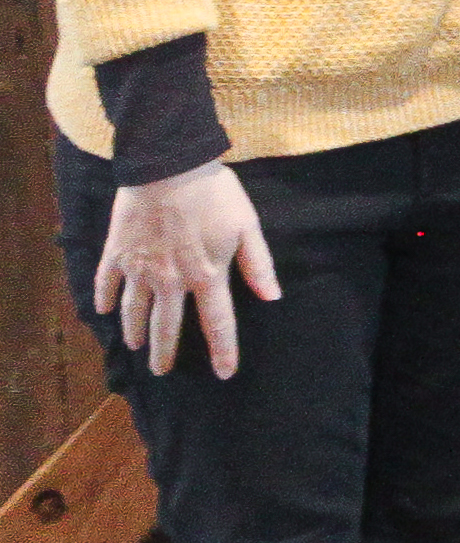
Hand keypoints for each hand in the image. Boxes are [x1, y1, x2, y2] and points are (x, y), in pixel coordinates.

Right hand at [93, 161, 276, 379]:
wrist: (167, 168)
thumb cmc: (214, 195)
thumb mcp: (247, 226)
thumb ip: (257, 264)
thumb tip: (272, 297)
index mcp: (206, 275)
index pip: (218, 323)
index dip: (223, 350)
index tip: (224, 373)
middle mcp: (170, 281)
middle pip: (167, 326)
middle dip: (165, 353)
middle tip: (160, 372)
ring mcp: (139, 269)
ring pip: (135, 311)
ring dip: (134, 331)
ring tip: (135, 346)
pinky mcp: (117, 253)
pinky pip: (106, 283)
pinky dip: (104, 300)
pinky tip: (104, 312)